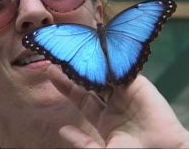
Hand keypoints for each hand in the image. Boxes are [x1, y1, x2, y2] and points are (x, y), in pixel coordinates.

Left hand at [45, 65, 188, 147]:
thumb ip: (83, 142)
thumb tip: (62, 130)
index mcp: (104, 119)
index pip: (81, 99)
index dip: (66, 87)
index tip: (51, 74)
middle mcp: (113, 103)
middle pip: (89, 82)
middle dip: (73, 70)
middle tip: (58, 57)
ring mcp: (125, 92)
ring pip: (102, 72)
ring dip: (89, 62)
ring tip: (71, 51)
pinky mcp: (136, 83)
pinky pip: (120, 68)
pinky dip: (109, 59)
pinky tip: (93, 48)